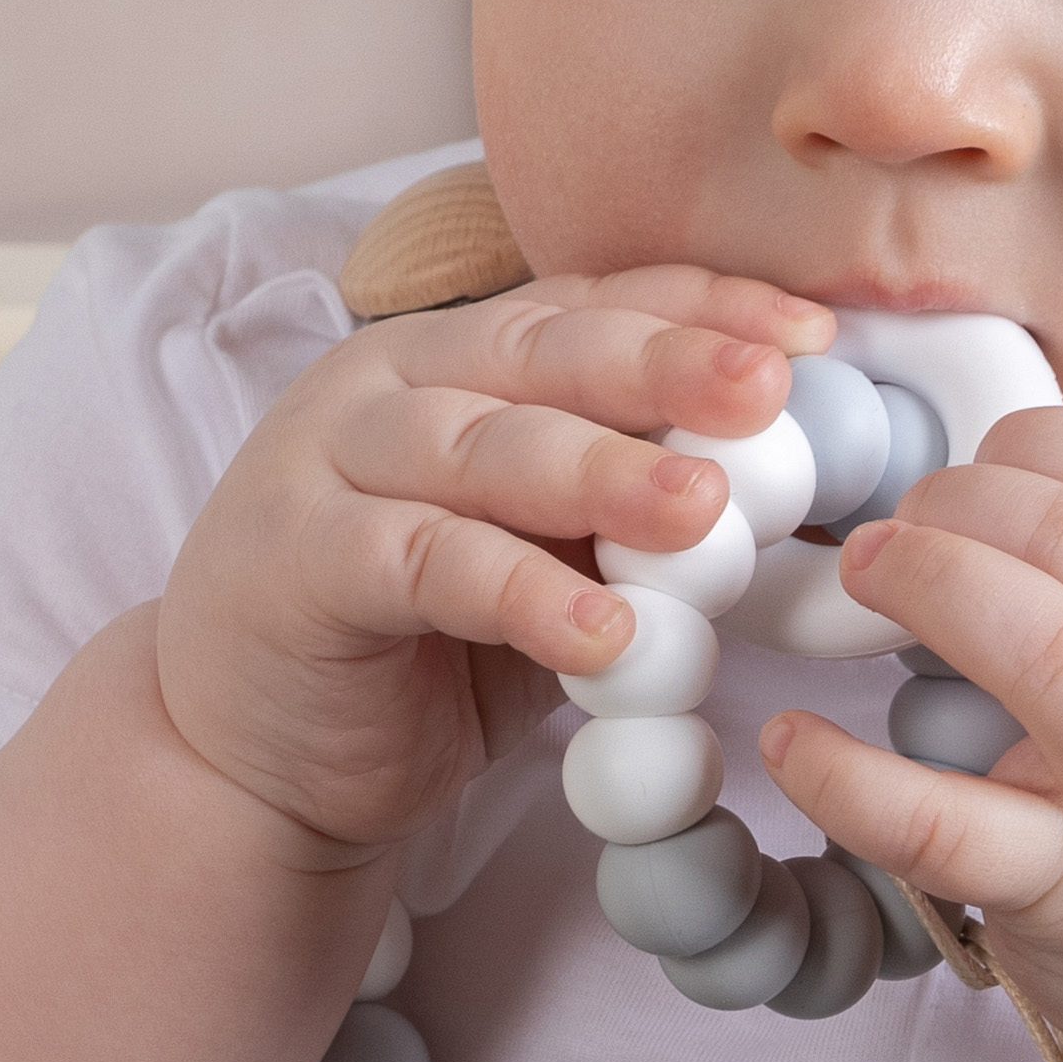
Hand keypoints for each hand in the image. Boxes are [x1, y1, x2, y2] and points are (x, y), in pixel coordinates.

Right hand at [157, 269, 832, 858]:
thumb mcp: (546, 561)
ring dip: (601, 472)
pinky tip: (605, 637)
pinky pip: (425, 562)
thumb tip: (794, 496)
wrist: (250, 753)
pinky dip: (520, 594)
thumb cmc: (418, 647)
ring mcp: (332, 462)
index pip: (592, 308)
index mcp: (460, 359)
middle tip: (768, 390)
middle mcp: (392, 383)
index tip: (812, 338)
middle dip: (665, 366)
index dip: (699, 311)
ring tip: (704, 507)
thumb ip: (629, 516)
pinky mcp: (302, 561)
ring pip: (484, 446)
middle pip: (544, 354)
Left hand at [756, 409, 1062, 1061]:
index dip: (1046, 445)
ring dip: (931, 582)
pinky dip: (850, 777)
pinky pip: (944, 825)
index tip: (989, 467)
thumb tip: (1053, 485)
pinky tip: (792, 740)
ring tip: (867, 573)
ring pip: (1045, 645)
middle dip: (970, 499)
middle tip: (909, 521)